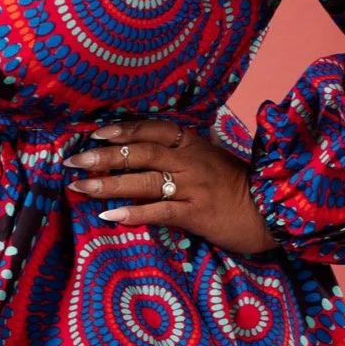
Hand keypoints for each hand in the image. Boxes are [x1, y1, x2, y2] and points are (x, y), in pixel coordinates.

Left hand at [64, 117, 280, 257]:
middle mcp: (191, 161)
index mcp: (193, 144)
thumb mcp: (211, 160)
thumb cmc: (237, 186)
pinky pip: (160, 211)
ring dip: (109, 184)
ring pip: (144, 181)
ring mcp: (193, 187)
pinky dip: (134, 213)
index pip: (153, 129)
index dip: (123, 130)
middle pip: (141, 153)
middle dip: (105, 157)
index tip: (96, 134)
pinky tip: (110, 216)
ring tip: (80, 187)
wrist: (270, 210)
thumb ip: (182, 154)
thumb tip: (145, 153)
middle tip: (74, 161)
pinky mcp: (196, 214)